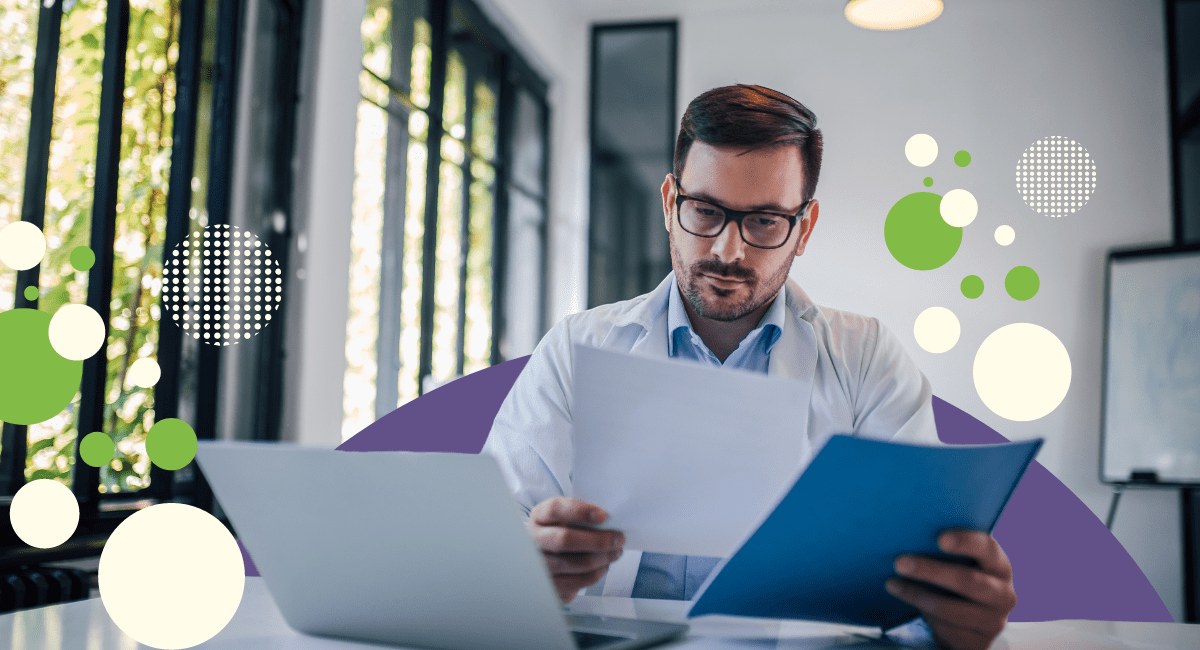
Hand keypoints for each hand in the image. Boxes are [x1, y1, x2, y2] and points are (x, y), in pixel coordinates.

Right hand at [529, 497, 624, 602]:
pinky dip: (598, 572)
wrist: (545, 555)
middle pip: (566, 540)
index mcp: (539, 517)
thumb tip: (610, 522)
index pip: (555, 509)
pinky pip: (580, 581)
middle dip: (599, 540)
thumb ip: (581, 515)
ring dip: (604, 558)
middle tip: (619, 538)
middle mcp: (534, 541)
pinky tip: (605, 565)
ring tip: (616, 551)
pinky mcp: (551, 586)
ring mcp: (540, 566)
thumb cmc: (561, 531)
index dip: (580, 512)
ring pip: (578, 563)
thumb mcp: (565, 517)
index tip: (604, 516)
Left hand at [886, 531, 1016, 649]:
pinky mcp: (979, 644)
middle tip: (900, 563)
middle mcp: (1004, 595)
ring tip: (892, 584)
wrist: (970, 622)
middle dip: (931, 571)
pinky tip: (909, 606)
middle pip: (968, 582)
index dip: (966, 542)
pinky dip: (924, 617)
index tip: (939, 539)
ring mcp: (994, 622)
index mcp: (1000, 567)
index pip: (988, 550)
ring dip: (917, 596)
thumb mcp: (961, 564)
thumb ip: (946, 551)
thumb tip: (909, 533)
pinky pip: (946, 630)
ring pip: (950, 609)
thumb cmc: (958, 580)